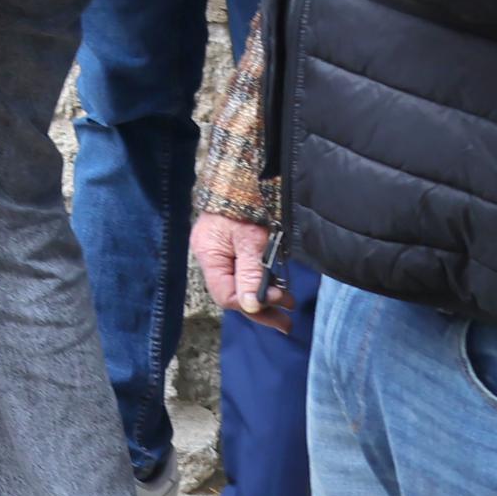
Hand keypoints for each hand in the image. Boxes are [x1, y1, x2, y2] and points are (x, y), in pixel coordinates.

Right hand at [193, 213, 289, 329]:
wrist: (245, 174)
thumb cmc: (247, 206)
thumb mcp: (252, 242)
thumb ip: (250, 275)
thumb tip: (250, 308)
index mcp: (209, 255)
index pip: (226, 295)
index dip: (252, 305)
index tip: (279, 303)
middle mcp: (210, 256)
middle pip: (232, 293)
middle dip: (261, 308)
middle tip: (287, 321)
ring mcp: (220, 250)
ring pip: (240, 284)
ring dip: (264, 295)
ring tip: (287, 302)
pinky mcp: (231, 245)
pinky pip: (243, 272)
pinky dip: (260, 281)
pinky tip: (275, 286)